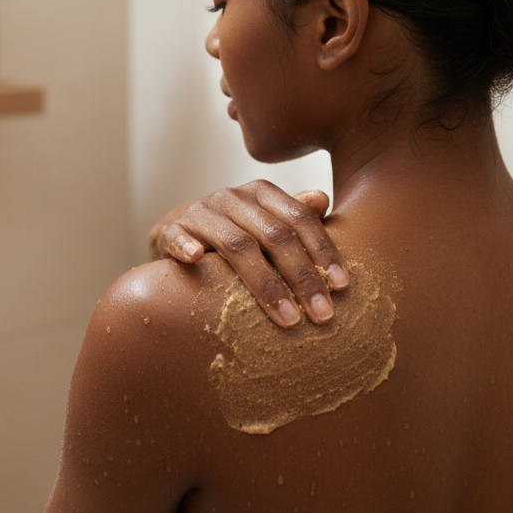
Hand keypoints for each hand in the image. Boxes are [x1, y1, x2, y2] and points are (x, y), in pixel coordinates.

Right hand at [148, 180, 348, 327]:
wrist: (174, 232)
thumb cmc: (232, 233)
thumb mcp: (265, 223)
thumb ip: (294, 216)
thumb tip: (322, 200)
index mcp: (261, 194)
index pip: (300, 218)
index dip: (323, 250)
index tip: (343, 286)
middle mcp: (231, 198)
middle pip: (274, 235)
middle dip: (302, 277)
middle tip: (323, 315)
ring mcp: (199, 212)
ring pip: (236, 244)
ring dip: (265, 283)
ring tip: (287, 318)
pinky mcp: (169, 230)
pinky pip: (177, 237)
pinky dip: (186, 247)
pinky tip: (197, 260)